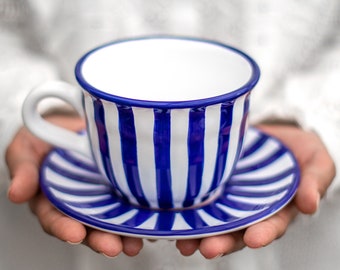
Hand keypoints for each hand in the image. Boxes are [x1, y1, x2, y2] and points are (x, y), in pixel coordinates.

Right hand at [6, 114, 142, 256]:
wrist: (72, 122)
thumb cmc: (47, 138)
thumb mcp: (27, 149)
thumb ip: (24, 169)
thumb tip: (17, 193)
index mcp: (51, 199)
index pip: (55, 218)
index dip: (63, 228)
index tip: (75, 234)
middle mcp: (77, 202)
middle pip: (87, 226)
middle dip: (100, 239)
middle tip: (113, 247)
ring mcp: (100, 195)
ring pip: (111, 219)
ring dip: (123, 234)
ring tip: (134, 242)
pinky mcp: (119, 185)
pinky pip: (129, 201)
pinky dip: (140, 214)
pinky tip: (150, 220)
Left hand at [176, 124, 335, 258]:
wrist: (275, 135)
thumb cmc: (300, 152)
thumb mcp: (316, 162)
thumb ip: (315, 181)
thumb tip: (309, 204)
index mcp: (276, 209)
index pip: (270, 226)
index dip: (262, 234)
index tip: (252, 239)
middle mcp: (249, 208)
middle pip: (235, 230)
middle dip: (222, 241)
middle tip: (208, 248)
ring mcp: (229, 196)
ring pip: (212, 219)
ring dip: (198, 233)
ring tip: (183, 242)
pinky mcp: (213, 181)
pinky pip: (199, 196)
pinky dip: (186, 208)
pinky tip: (172, 215)